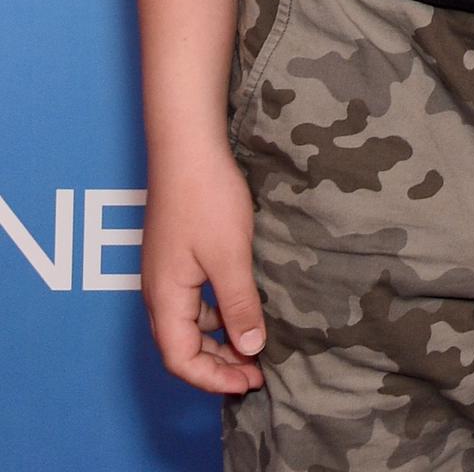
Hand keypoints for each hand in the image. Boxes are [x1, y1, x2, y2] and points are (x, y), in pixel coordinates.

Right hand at [141, 146, 265, 394]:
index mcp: (166, 299)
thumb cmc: (205, 198)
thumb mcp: (229, 255)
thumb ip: (238, 304)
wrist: (187, 148)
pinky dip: (217, 313)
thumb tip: (249, 349)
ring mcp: (166, 273)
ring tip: (254, 343)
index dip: (214, 378)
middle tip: (256, 371)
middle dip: (218, 365)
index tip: (249, 383)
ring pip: (189, 324)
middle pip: (182, 347)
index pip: (180, 360)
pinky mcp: (178, 256)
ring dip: (219, 339)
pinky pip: (194, 300)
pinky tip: (243, 305)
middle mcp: (160, 292)